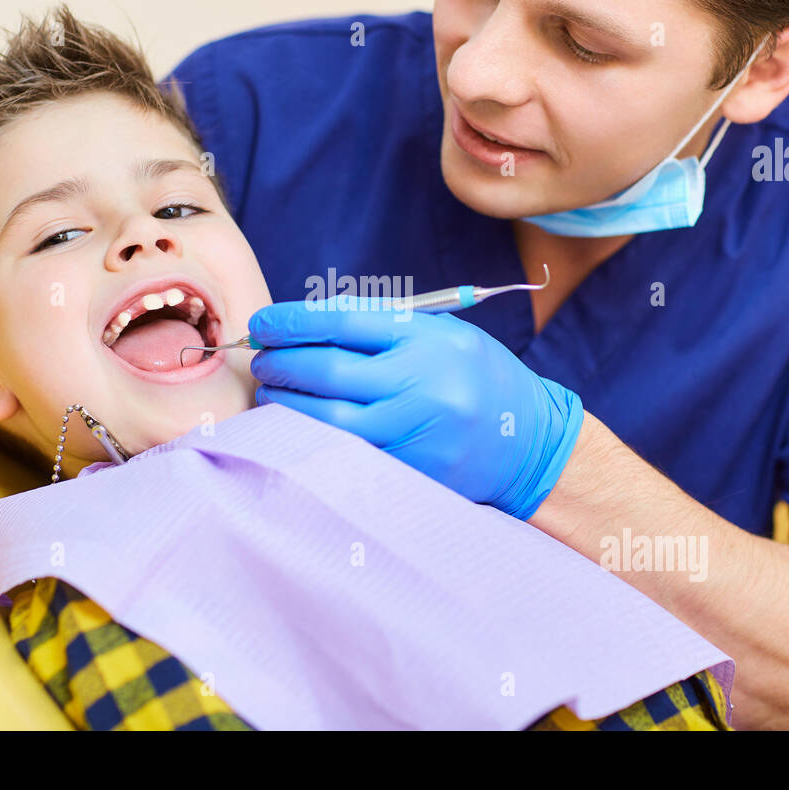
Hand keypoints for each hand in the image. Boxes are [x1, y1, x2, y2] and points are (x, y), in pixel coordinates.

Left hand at [248, 301, 582, 520]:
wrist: (527, 441)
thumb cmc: (476, 377)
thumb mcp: (441, 334)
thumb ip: (381, 324)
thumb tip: (307, 319)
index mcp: (430, 341)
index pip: (343, 322)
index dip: (293, 321)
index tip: (263, 322)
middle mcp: (423, 386)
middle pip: (328, 370)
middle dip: (282, 362)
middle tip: (261, 358)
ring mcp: (416, 433)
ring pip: (328, 418)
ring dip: (286, 403)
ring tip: (270, 392)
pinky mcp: (410, 471)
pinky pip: (345, 452)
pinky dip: (312, 437)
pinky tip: (296, 426)